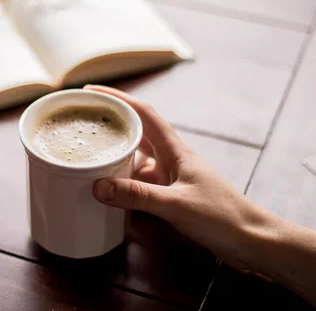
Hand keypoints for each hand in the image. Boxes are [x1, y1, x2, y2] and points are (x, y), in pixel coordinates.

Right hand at [85, 85, 269, 268]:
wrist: (250, 239)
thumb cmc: (221, 216)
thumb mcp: (176, 205)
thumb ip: (138, 196)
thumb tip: (97, 186)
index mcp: (175, 150)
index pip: (143, 113)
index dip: (117, 98)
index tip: (91, 92)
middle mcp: (171, 158)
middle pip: (135, 131)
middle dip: (110, 124)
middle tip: (81, 124)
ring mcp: (170, 176)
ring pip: (135, 157)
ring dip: (114, 154)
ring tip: (87, 155)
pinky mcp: (170, 194)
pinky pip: (140, 180)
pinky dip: (123, 180)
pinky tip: (109, 189)